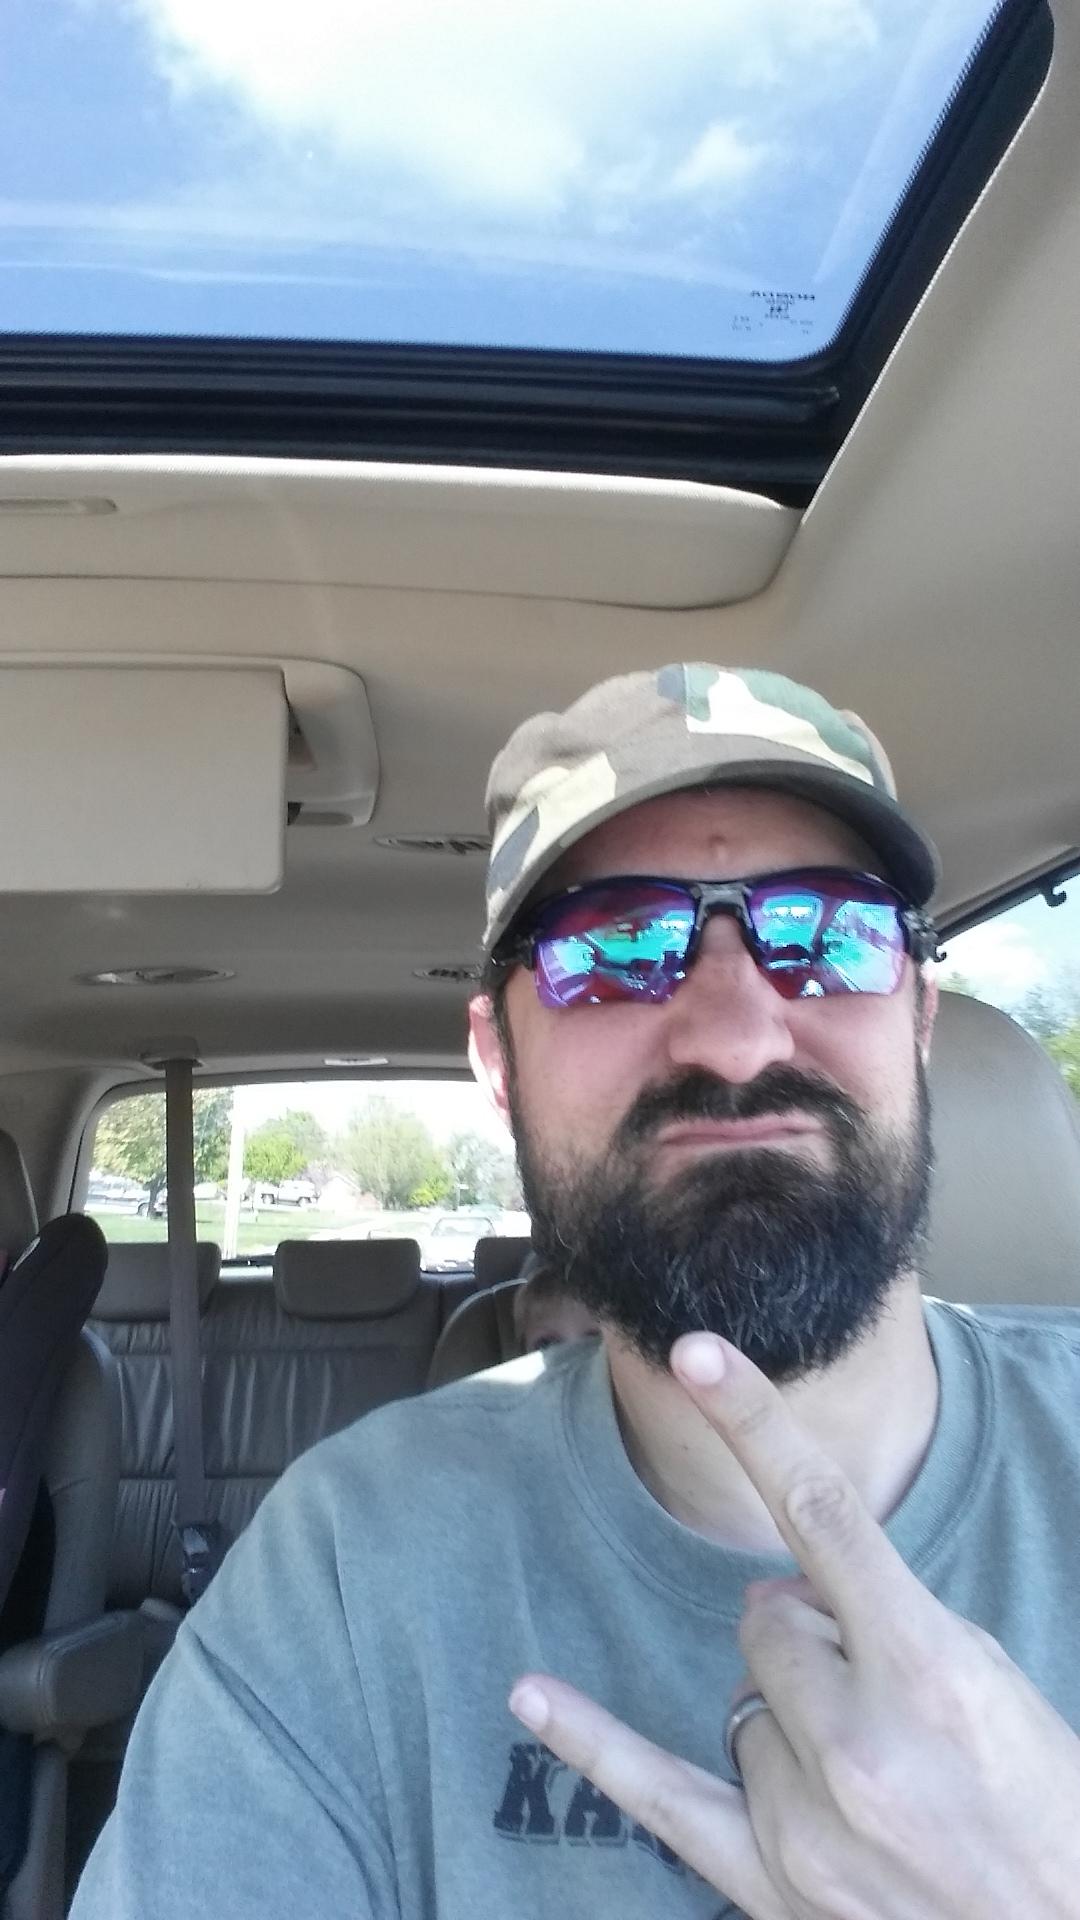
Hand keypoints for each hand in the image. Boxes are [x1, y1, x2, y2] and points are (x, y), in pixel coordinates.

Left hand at [509, 1332, 1079, 1918]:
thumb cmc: (1045, 1812)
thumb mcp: (992, 1685)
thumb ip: (887, 1619)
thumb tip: (785, 1591)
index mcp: (929, 1673)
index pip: (821, 1512)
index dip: (752, 1422)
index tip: (697, 1353)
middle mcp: (859, 1744)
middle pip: (763, 1618)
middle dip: (811, 1638)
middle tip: (882, 1701)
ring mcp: (808, 1823)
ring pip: (738, 1704)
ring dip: (790, 1720)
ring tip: (874, 1784)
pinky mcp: (771, 1885)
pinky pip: (659, 1798)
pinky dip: (592, 1741)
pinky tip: (531, 1693)